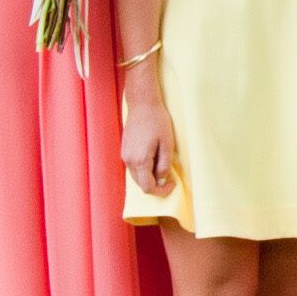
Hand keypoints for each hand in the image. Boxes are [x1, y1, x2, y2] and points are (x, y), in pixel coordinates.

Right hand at [121, 78, 175, 197]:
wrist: (142, 104)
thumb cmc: (157, 121)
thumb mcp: (167, 143)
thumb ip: (164, 164)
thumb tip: (162, 181)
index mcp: (139, 160)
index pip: (147, 187)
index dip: (161, 191)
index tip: (172, 184)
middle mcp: (128, 161)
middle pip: (141, 184)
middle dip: (156, 184)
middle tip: (170, 175)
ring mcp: (124, 155)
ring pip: (137, 176)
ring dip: (150, 176)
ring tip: (163, 163)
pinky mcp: (124, 150)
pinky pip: (134, 167)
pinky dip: (144, 168)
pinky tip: (154, 157)